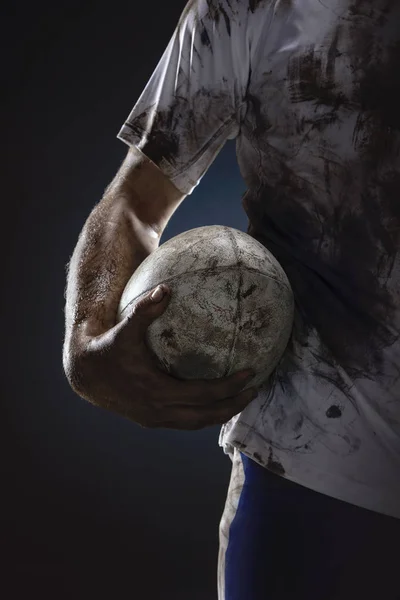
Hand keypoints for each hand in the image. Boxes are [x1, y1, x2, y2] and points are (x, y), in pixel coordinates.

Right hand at [67, 285, 257, 429]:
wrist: (86, 375)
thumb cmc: (107, 349)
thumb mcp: (124, 330)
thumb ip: (145, 310)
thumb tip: (166, 288)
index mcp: (157, 392)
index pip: (203, 395)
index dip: (229, 387)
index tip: (250, 373)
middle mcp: (159, 411)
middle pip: (206, 416)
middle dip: (232, 406)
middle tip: (255, 390)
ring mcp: (156, 418)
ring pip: (196, 422)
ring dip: (220, 413)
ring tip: (240, 398)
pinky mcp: (153, 419)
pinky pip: (186, 420)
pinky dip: (203, 412)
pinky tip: (213, 398)